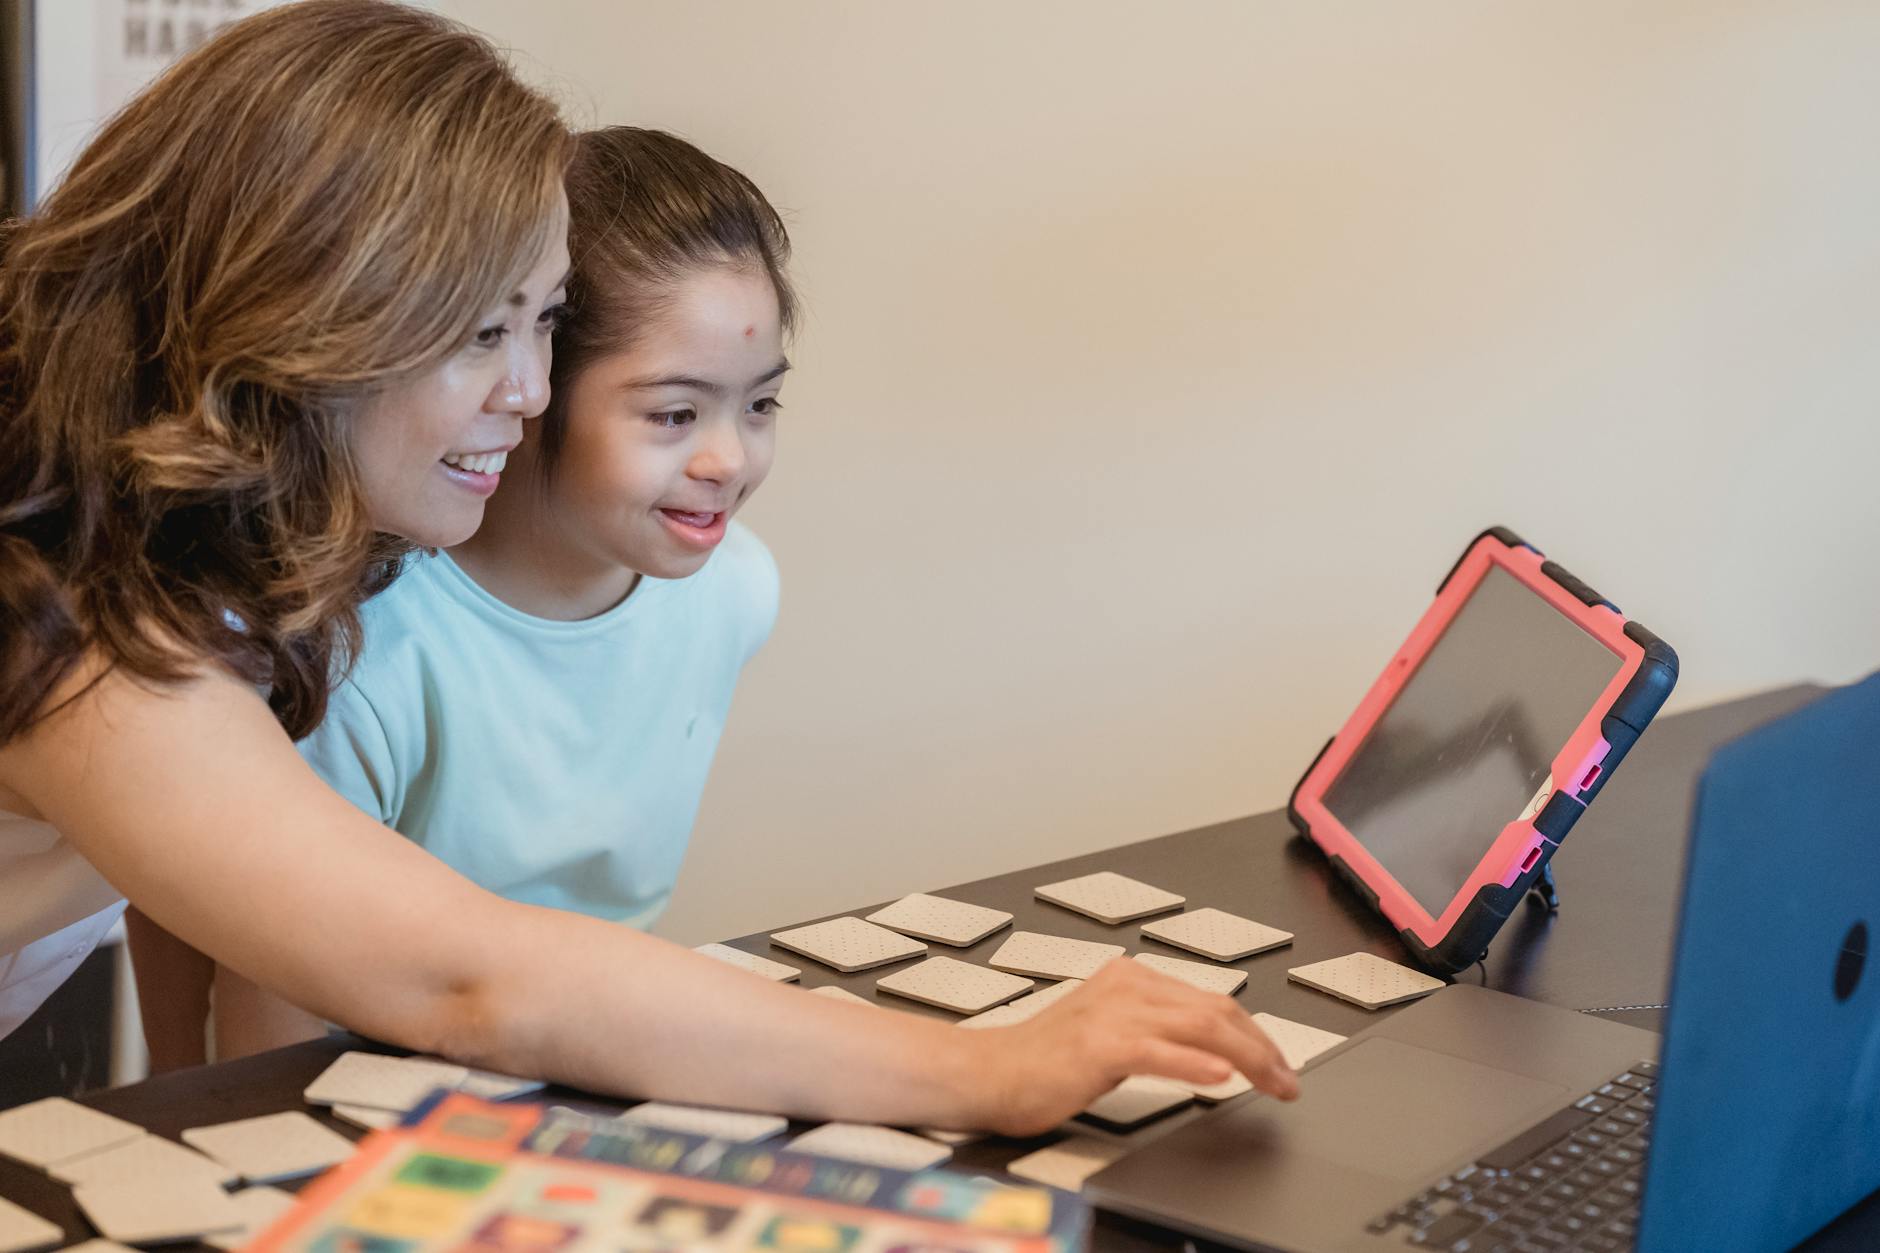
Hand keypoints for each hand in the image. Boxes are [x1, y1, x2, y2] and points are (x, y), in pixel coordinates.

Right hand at [972, 958, 1298, 1136]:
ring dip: (1247, 1058)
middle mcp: (1126, 986)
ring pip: (1199, 1026)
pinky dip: (1194, 1064)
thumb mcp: (1108, 1033)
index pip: (1209, 1001)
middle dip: (1261, 1047)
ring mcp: (1113, 1013)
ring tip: (1273, 1082)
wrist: (989, 1072)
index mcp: (1129, 979)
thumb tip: (1211, 1049)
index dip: (1253, 1034)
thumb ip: (1154, 1031)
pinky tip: (1220, 1077)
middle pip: (1214, 1009)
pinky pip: (1159, 1052)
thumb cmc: (1042, 1061)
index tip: (1277, 1064)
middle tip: (1287, 1080)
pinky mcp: (1100, 1046)